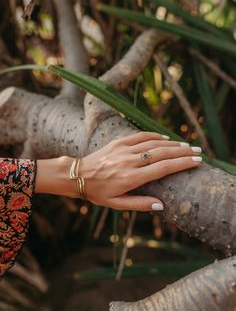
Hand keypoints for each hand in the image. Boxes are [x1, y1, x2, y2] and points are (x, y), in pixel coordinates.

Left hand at [78, 131, 201, 210]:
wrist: (77, 176)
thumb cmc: (98, 192)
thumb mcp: (117, 204)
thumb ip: (140, 204)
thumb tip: (162, 206)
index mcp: (131, 178)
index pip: (163, 168)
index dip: (182, 164)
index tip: (196, 161)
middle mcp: (130, 161)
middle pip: (162, 153)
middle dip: (182, 152)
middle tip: (197, 151)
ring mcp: (124, 149)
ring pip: (153, 143)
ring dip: (172, 143)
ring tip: (186, 145)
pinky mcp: (118, 142)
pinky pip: (140, 136)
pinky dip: (155, 136)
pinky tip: (165, 138)